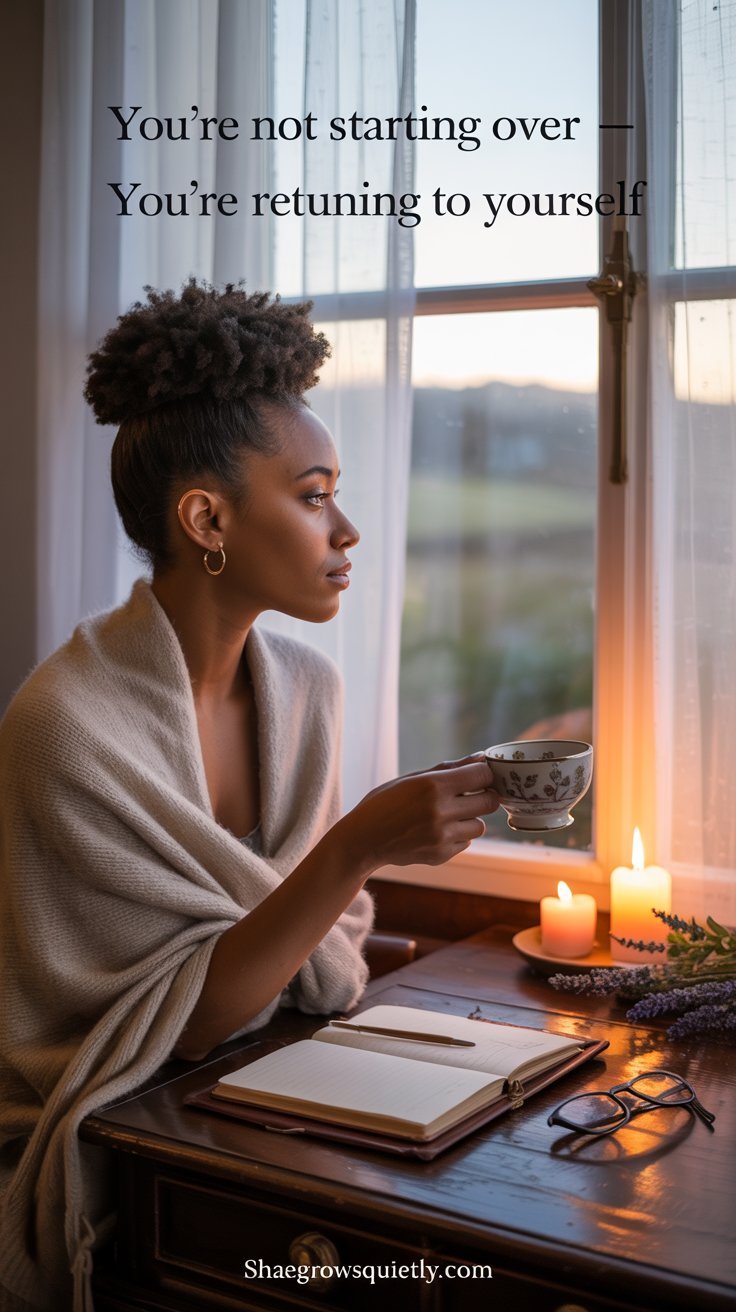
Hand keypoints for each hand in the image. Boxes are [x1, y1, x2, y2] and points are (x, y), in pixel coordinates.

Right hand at [333, 753, 499, 873]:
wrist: (363, 840)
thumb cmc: (385, 802)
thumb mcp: (412, 779)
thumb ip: (449, 769)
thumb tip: (481, 759)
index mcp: (432, 786)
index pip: (482, 776)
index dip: (483, 774)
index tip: (477, 776)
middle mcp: (440, 812)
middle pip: (489, 802)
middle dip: (483, 796)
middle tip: (468, 795)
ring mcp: (442, 837)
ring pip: (480, 826)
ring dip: (469, 819)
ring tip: (447, 815)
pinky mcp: (441, 855)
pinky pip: (466, 842)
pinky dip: (457, 836)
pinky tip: (435, 831)